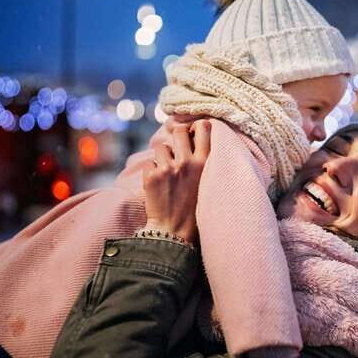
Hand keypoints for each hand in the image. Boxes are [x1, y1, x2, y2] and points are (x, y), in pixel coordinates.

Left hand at [143, 120, 210, 243]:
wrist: (175, 231)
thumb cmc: (194, 209)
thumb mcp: (207, 182)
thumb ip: (201, 161)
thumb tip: (192, 139)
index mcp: (205, 162)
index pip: (203, 128)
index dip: (196, 126)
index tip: (193, 132)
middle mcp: (187, 161)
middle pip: (178, 131)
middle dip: (176, 136)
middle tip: (177, 149)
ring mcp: (168, 168)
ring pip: (161, 147)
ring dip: (162, 157)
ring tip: (167, 173)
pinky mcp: (152, 176)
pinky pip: (149, 163)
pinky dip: (151, 172)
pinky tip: (158, 185)